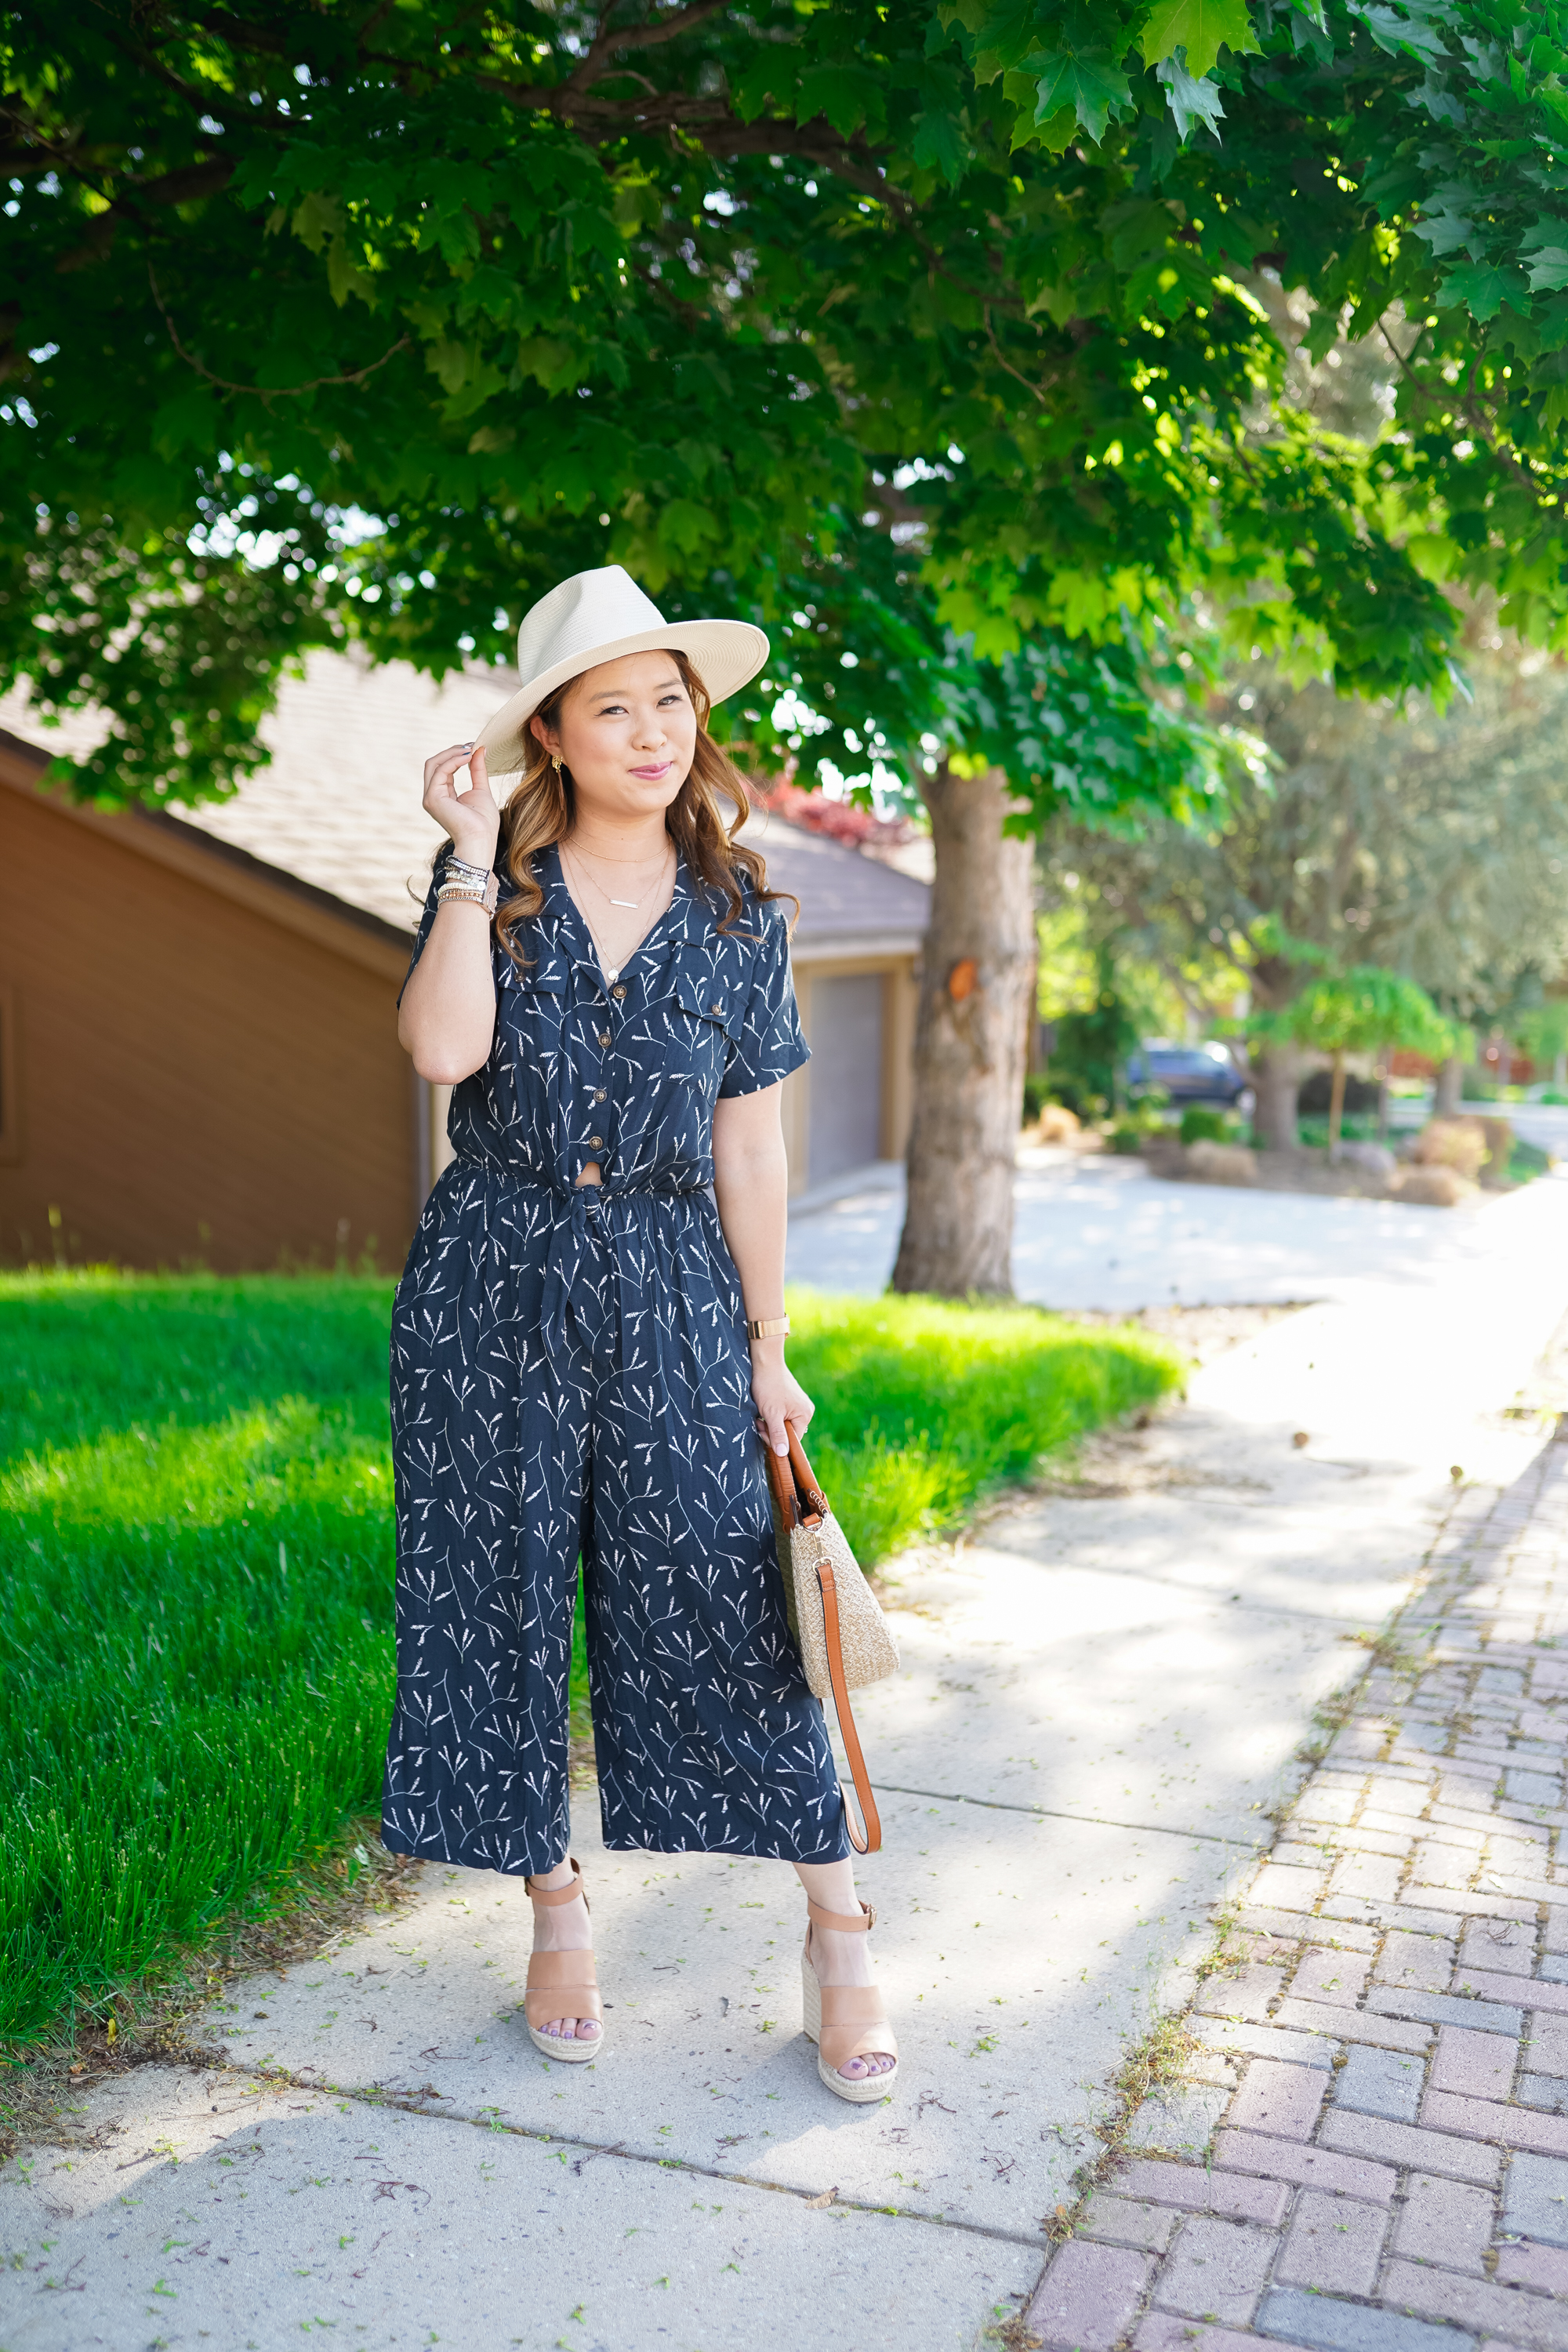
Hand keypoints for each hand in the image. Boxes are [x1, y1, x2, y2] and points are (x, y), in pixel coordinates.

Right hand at [423, 741, 498, 868]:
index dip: (457, 755)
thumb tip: (479, 750)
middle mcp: (432, 796)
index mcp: (442, 795)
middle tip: (471, 745)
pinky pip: (440, 771)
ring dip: (453, 753)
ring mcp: (430, 797)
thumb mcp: (481, 790)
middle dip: (452, 751)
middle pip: (434, 763)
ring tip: (471, 749)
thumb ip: (477, 770)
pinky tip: (468, 757)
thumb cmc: (483, 823)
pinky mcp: (432, 798)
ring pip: (434, 764)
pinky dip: (454, 760)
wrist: (481, 840)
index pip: (443, 768)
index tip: (474, 747)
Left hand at [751, 1348, 813, 1456]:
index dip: (775, 1439)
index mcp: (805, 1415)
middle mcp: (805, 1411)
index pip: (792, 1440)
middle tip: (758, 1420)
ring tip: (760, 1412)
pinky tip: (764, 1408)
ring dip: (769, 1422)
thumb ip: (777, 1434)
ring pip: (782, 1424)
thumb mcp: (771, 1413)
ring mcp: (798, 1405)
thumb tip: (783, 1454)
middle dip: (771, 1430)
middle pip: (787, 1432)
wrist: (765, 1362)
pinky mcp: (790, 1400)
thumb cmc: (768, 1386)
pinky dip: (771, 1415)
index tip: (761, 1430)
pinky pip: (781, 1415)